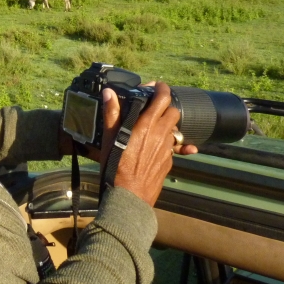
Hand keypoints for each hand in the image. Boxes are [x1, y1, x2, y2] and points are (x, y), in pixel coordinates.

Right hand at [101, 82, 196, 206]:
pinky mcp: (169, 161)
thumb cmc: (116, 167)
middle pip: (174, 112)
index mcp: (146, 125)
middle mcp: (161, 134)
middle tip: (154, 107)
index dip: (162, 89)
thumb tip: (109, 93)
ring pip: (175, 129)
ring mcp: (167, 149)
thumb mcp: (109, 138)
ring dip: (167, 124)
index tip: (156, 86)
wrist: (129, 197)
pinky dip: (167, 141)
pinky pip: (173, 146)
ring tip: (152, 126)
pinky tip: (157, 146)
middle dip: (166, 106)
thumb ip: (111, 113)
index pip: (163, 98)